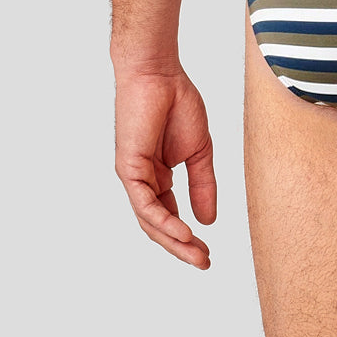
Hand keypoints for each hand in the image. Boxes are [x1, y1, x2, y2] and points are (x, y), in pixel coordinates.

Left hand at [113, 65, 216, 267]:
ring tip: (196, 254)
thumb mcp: (200, 151)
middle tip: (204, 262)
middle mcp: (143, 181)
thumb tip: (208, 220)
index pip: (171, 215)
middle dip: (181, 246)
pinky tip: (183, 231)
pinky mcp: (129, 168)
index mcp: (158, 176)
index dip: (188, 236)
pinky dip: (164, 220)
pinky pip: (145, 203)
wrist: (160, 73)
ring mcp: (134, 176)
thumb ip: (203, 184)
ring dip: (173, 240)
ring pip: (150, 220)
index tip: (208, 252)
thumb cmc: (177, 102)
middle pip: (159, 225)